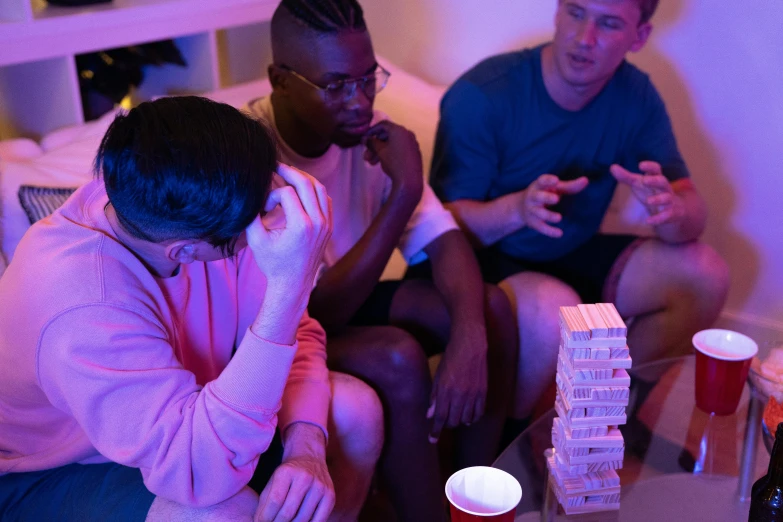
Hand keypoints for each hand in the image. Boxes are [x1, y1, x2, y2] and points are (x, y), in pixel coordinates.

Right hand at [246, 164, 332, 300]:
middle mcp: (318, 223)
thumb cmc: (273, 263)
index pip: (287, 193)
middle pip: (307, 184)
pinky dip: (314, 190)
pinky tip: (301, 190)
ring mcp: (326, 224)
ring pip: (320, 188)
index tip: (264, 207)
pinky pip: (326, 199)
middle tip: (277, 166)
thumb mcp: (256, 240)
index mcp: (301, 226)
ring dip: (304, 178)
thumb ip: (252, 215)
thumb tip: (250, 192)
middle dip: (290, 172)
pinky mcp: (329, 226)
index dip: (272, 195)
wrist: (293, 283)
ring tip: (289, 174)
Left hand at [255, 424, 334, 521]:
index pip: (274, 502)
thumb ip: (265, 502)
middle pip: (288, 513)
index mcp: (287, 472)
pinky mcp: (330, 495)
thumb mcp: (273, 480)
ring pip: (302, 519)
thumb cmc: (288, 473)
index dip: (265, 518)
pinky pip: (318, 521)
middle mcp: (305, 477)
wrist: (309, 457)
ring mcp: (320, 486)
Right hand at [362, 120, 423, 196]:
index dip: (372, 130)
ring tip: (372, 163)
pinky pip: (400, 149)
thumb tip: (365, 139)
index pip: (383, 124)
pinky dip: (391, 153)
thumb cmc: (394, 162)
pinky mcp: (415, 153)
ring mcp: (413, 143)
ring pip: (393, 144)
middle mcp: (408, 134)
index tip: (365, 138)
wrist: (410, 180)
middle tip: (366, 155)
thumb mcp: (380, 151)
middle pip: (388, 135)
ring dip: (381, 151)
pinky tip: (384, 163)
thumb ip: (371, 142)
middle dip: (375, 145)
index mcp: (399, 130)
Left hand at [427, 333, 487, 442]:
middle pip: (453, 421)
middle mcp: (460, 395)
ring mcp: (473, 394)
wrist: (470, 345)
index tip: (432, 440)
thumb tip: (430, 415)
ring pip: (466, 419)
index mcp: (446, 390)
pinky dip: (473, 418)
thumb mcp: (438, 376)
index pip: (440, 417)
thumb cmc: (450, 359)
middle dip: (447, 424)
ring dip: (460, 421)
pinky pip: (479, 413)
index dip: (435, 431)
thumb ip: (434, 397)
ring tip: (456, 417)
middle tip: (444, 421)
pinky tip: (469, 416)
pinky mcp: (483, 392)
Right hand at [517, 174, 587, 237]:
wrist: (521, 208)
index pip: (541, 181)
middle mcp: (533, 197)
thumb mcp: (555, 188)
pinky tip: (560, 234)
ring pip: (539, 213)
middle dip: (546, 198)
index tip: (556, 180)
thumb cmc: (545, 193)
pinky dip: (550, 231)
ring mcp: (532, 210)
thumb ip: (570, 185)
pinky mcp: (533, 222)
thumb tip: (586, 180)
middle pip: (538, 196)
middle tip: (556, 199)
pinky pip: (541, 227)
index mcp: (539, 185)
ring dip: (548, 215)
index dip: (548, 180)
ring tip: (559, 218)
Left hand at [610, 161, 684, 225]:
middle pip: (663, 181)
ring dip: (658, 199)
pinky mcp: (671, 213)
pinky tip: (648, 221)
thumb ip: (626, 177)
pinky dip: (658, 218)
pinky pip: (667, 215)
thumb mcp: (639, 184)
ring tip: (648, 201)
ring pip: (667, 198)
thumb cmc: (652, 192)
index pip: (656, 169)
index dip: (650, 166)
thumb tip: (612, 167)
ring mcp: (669, 200)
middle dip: (655, 181)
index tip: (641, 165)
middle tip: (645, 180)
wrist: (672, 211)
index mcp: (656, 179)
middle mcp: (665, 188)